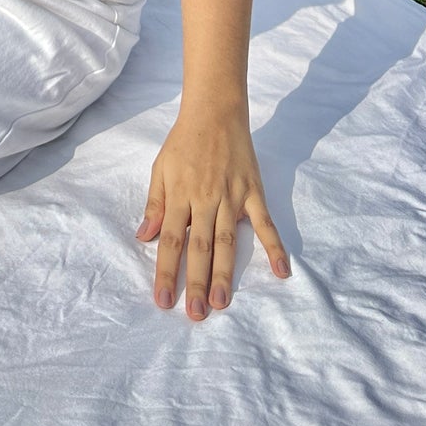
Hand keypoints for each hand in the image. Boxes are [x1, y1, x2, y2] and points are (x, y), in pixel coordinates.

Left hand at [134, 103, 290, 318]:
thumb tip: (143, 236)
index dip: (166, 271)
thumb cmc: (184, 141)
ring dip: (224, 274)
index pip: (169, 240)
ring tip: (221, 305)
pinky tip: (282, 272)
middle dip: (196, 282)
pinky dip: (274, 247)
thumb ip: (154, 203)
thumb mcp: (160, 168)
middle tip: (195, 315)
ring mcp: (231, 196)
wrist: (215, 110)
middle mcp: (205, 199)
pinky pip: (265, 223)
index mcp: (179, 194)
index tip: (163, 300)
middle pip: (199, 247)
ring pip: (227, 241)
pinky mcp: (253, 192)